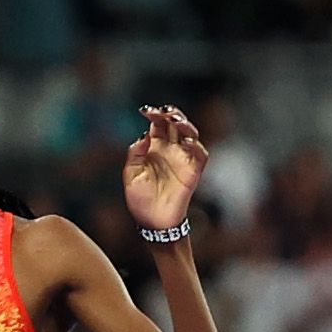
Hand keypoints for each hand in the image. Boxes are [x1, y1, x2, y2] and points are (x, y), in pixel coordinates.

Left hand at [123, 104, 206, 234]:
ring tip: (176, 120)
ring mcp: (183, 159)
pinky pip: (200, 155)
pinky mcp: (193, 172)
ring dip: (185, 125)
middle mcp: (170, 149)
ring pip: (190, 134)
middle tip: (165, 111)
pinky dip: (196, 146)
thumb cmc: (140, 198)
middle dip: (172, 114)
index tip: (146, 110)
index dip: (154, 114)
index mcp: (154, 147)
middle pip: (175, 124)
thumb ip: (136, 153)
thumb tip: (145, 135)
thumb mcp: (131, 174)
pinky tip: (187, 142)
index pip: (158, 124)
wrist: (152, 221)